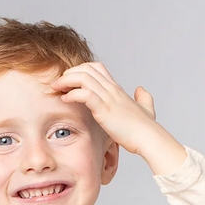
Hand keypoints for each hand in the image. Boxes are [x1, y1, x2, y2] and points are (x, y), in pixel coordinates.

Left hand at [49, 62, 186, 174]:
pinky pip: (85, 94)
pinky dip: (72, 94)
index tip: (69, 81)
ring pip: (83, 77)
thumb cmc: (146, 128)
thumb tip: (141, 90)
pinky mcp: (104, 110)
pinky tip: (65, 99)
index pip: (96, 67)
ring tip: (56, 88)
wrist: (148, 137)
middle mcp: (111, 90)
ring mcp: (108, 98)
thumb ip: (143, 98)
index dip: (80, 70)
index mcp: (116, 89)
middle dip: (69, 73)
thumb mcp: (147, 109)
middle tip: (58, 83)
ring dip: (66, 81)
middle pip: (86, 68)